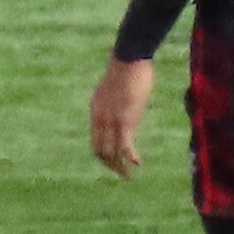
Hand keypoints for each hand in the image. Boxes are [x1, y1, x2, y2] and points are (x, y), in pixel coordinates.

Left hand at [89, 52, 156, 171]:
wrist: (129, 58)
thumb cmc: (128, 67)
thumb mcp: (117, 86)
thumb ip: (117, 99)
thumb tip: (125, 101)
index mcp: (96, 111)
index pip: (96, 141)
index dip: (104, 155)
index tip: (115, 162)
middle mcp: (100, 119)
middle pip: (100, 151)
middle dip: (110, 166)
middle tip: (122, 174)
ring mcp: (112, 121)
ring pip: (111, 152)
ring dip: (119, 167)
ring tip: (128, 176)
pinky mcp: (125, 120)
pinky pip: (125, 146)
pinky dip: (130, 158)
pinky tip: (138, 163)